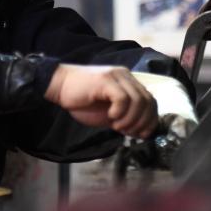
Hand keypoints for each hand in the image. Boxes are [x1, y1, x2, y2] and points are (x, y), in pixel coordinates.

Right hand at [44, 64, 158, 138]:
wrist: (60, 87)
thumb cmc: (82, 101)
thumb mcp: (109, 114)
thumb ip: (126, 118)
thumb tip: (142, 131)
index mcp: (129, 83)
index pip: (151, 101)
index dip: (150, 120)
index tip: (140, 134)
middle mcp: (126, 76)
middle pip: (148, 101)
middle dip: (141, 122)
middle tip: (127, 131)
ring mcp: (116, 76)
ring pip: (138, 100)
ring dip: (130, 119)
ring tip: (117, 126)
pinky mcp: (106, 79)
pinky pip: (123, 98)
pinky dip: (120, 112)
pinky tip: (111, 117)